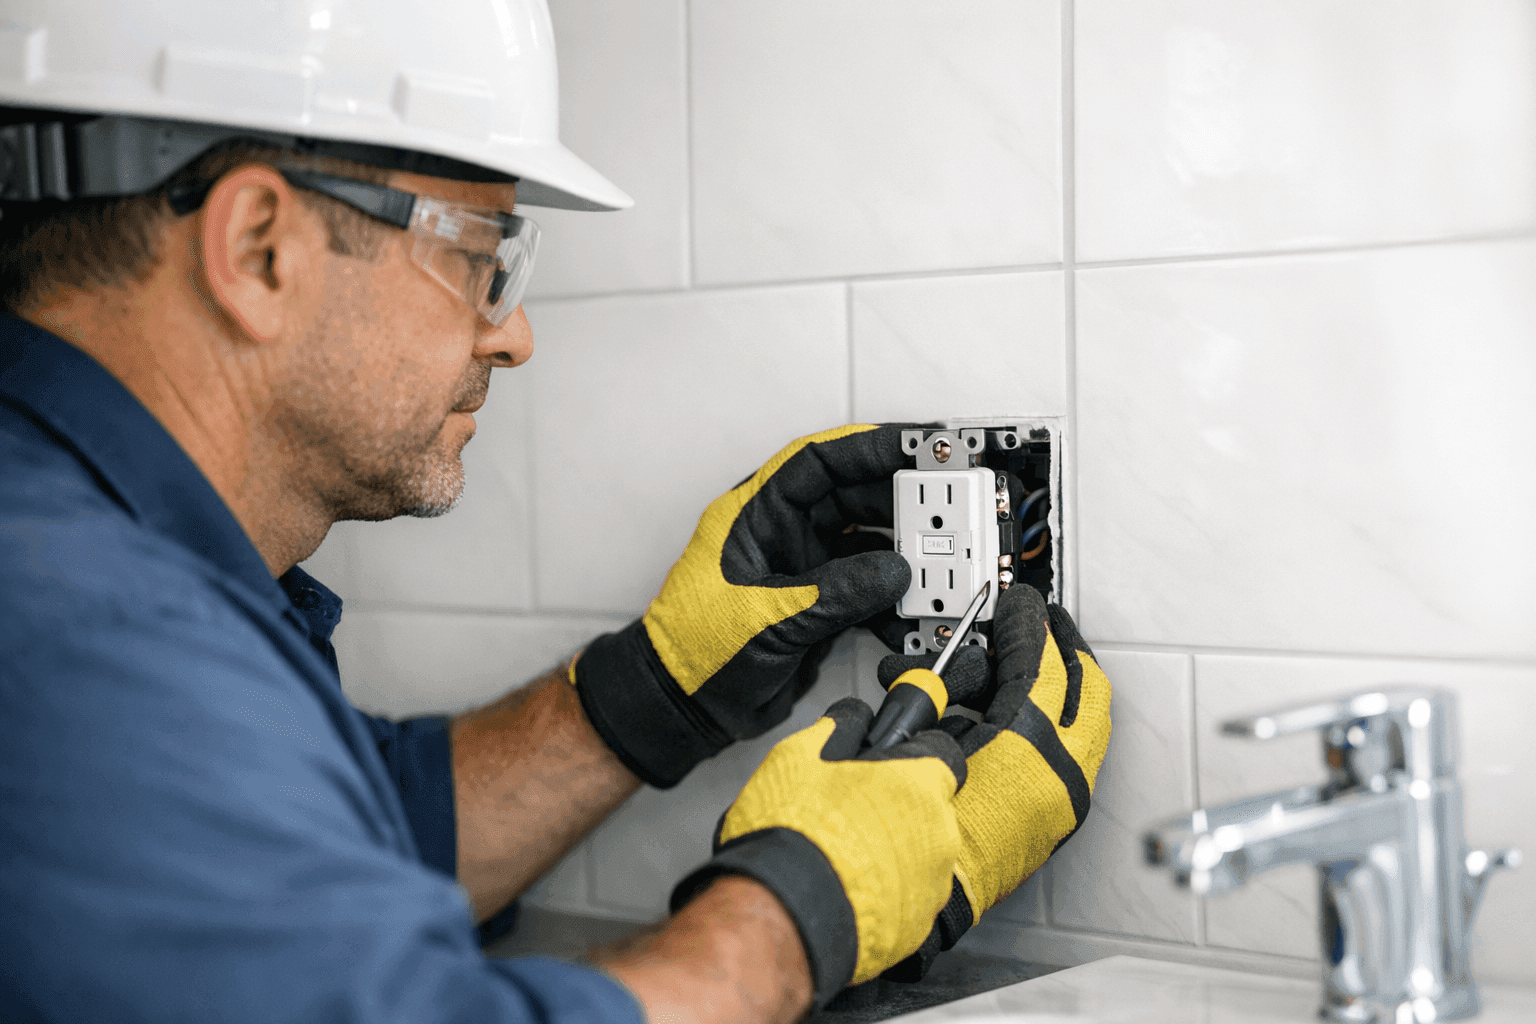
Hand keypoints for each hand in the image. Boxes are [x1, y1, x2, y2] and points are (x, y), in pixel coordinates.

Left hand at [573, 424, 913, 787]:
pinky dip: (894, 599)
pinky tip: (913, 610)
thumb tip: (894, 571)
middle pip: (851, 498)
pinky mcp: (819, 607)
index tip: (917, 446)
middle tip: (946, 502)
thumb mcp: (767, 616)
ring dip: (903, 551)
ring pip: (865, 543)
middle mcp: (782, 536)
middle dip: (900, 499)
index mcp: (754, 516)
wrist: (686, 709)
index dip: (867, 448)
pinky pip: (867, 589)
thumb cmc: (696, 651)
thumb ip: (833, 593)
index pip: (816, 463)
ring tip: (939, 559)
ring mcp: (803, 570)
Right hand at [671, 697, 966, 1008]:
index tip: (890, 762)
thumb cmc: (795, 832)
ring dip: (892, 851)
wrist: (784, 913)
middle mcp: (939, 834)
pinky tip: (848, 887)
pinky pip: (908, 898)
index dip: (912, 755)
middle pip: (929, 808)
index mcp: (919, 785)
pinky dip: (885, 891)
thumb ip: (838, 727)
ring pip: (920, 855)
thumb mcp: (799, 756)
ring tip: (845, 855)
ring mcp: (932, 884)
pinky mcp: (918, 927)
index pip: (942, 753)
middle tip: (853, 812)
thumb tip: (853, 718)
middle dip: (897, 808)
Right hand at [879, 585, 1112, 980]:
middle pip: (1087, 687)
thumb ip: (935, 691)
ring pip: (1086, 723)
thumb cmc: (902, 829)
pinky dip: (1053, 727)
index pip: (1040, 660)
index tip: (1018, 602)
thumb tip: (944, 672)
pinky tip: (1011, 719)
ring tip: (1020, 669)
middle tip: (1045, 622)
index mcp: (1028, 747)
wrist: (910, 898)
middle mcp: (1059, 775)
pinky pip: (1072, 757)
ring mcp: (1062, 803)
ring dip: (1061, 688)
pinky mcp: (1053, 826)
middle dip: (1066, 647)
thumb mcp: (913, 736)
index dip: (1025, 622)